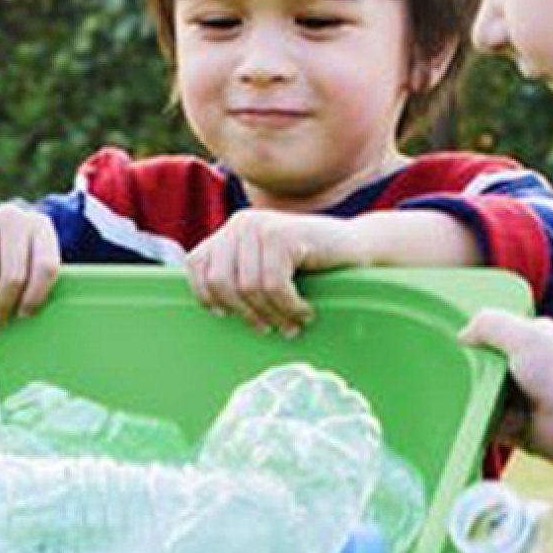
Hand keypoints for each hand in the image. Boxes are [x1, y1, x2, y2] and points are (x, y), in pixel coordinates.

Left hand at [185, 211, 362, 332]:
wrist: (356, 247)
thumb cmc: (310, 267)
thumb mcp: (265, 268)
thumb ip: (239, 276)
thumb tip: (211, 309)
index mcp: (231, 231)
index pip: (196, 265)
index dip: (207, 296)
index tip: (229, 317)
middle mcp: (241, 223)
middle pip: (220, 282)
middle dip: (245, 312)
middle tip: (268, 329)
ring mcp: (260, 226)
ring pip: (250, 288)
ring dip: (274, 314)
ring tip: (292, 324)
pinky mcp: (282, 235)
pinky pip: (274, 286)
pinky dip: (290, 306)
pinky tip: (305, 311)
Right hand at [460, 308, 552, 474]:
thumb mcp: (525, 335)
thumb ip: (490, 324)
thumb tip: (463, 334)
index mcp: (540, 339)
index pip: (501, 331)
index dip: (480, 335)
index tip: (459, 342)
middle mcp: (533, 369)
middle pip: (487, 364)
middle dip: (472, 369)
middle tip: (459, 371)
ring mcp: (524, 400)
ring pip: (483, 394)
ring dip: (474, 397)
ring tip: (465, 396)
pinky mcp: (516, 428)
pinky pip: (485, 423)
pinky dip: (477, 423)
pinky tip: (470, 418)